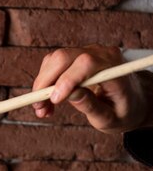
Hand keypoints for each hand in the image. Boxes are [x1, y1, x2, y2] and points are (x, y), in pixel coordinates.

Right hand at [33, 44, 150, 132]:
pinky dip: (45, 83)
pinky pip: (53, 65)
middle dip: (45, 83)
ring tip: (43, 110)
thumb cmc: (123, 110)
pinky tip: (48, 102)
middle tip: (38, 108)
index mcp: (113, 68)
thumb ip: (91, 106)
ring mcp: (87, 53)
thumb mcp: (109, 117)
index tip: (53, 100)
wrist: (131, 100)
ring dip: (42, 85)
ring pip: (54, 61)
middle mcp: (99, 54)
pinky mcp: (76, 58)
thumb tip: (71, 95)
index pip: (86, 63)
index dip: (66, 80)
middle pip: (63, 57)